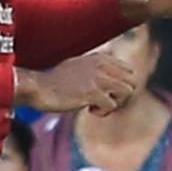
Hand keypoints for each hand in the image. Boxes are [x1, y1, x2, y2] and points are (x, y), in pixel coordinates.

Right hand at [16, 49, 136, 113]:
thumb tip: (111, 79)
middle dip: (122, 97)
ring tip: (98, 106)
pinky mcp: (92, 93)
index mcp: (100, 58)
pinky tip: (88, 109)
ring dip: (115, 104)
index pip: (129, 71)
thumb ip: (96, 68)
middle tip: (105, 102)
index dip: (121, 86)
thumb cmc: (56, 81)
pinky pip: (112, 105)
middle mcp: (102, 66)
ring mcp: (98, 79)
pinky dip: (102, 112)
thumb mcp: (79, 66)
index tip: (107, 93)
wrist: (39, 88)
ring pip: (127, 93)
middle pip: (132, 83)